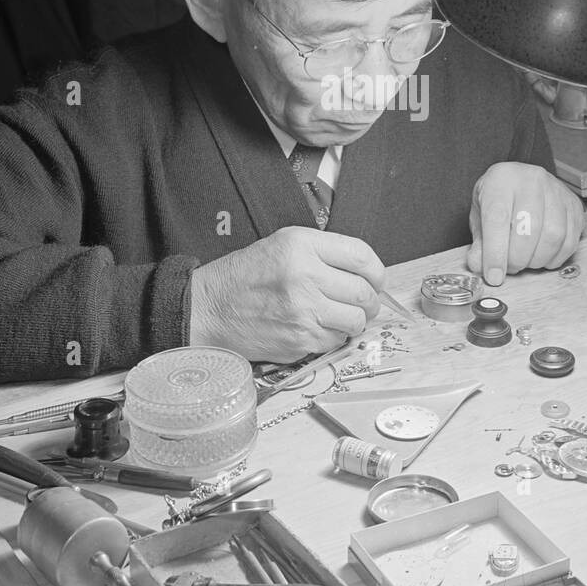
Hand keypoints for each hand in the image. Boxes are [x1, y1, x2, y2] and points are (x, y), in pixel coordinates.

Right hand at [188, 226, 385, 362]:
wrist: (209, 309)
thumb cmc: (244, 277)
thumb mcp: (282, 245)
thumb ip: (323, 253)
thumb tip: (364, 273)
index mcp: (301, 245)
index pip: (361, 256)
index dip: (376, 271)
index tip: (375, 279)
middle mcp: (305, 275)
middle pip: (364, 292)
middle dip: (370, 301)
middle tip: (363, 303)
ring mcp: (303, 310)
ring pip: (356, 320)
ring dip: (355, 321)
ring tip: (340, 316)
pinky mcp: (300, 339)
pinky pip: (337, 340)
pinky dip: (334, 336)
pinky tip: (318, 327)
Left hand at [465, 162, 583, 285]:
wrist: (519, 181)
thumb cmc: (498, 199)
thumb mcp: (479, 217)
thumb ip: (479, 244)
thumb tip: (479, 266)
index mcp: (501, 179)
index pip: (498, 219)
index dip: (496, 253)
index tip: (494, 276)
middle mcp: (531, 180)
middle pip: (529, 228)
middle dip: (518, 258)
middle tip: (510, 268)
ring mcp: (556, 191)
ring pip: (553, 235)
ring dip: (537, 259)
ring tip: (525, 261)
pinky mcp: (574, 205)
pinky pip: (570, 240)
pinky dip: (555, 257)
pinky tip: (541, 256)